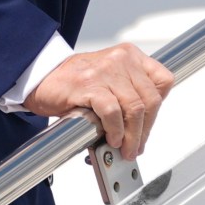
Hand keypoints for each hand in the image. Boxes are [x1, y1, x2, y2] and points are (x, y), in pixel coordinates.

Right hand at [23, 43, 176, 160]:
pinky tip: (111, 138)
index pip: (162, 82)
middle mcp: (121, 59)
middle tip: (136, 147)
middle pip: (150, 100)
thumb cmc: (74, 82)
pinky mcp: (89, 85)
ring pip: (134, 108)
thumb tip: (141, 129)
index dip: (158, 109)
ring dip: (132, 136)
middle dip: (145, 130)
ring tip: (124, 148)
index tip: (147, 125)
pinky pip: (112, 112)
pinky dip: (115, 130)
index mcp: (130, 56)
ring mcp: (105, 71)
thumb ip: (128, 95)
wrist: (41, 77)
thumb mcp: (108, 79)